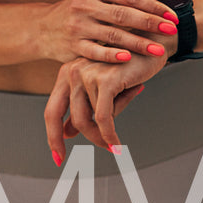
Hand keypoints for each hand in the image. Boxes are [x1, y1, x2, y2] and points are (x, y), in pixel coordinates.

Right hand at [33, 0, 179, 63]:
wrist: (43, 28)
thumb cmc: (82, 11)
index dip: (154, 6)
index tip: (172, 16)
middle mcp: (84, 4)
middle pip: (123, 14)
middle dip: (150, 23)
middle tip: (171, 31)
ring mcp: (77, 25)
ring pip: (112, 34)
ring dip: (138, 42)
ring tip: (158, 49)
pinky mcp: (72, 45)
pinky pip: (94, 51)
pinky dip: (111, 55)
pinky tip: (128, 58)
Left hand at [43, 51, 163, 158]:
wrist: (150, 45)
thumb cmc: (127, 67)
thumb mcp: (101, 89)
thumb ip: (84, 108)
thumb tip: (66, 132)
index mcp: (67, 73)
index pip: (52, 110)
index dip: (53, 136)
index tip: (57, 157)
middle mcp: (73, 72)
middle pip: (71, 118)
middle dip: (81, 140)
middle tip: (91, 153)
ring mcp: (88, 75)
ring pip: (90, 120)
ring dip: (104, 135)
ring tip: (115, 141)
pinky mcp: (106, 80)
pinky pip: (105, 118)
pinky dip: (110, 135)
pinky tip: (116, 144)